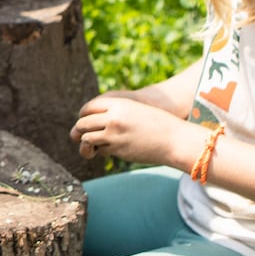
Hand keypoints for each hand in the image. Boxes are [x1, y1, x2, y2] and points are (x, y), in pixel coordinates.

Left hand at [70, 94, 193, 165]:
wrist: (175, 140)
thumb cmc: (156, 123)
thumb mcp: (134, 110)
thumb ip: (113, 112)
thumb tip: (87, 121)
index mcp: (118, 104)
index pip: (88, 108)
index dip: (83, 114)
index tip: (85, 120)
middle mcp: (113, 118)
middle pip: (82, 124)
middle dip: (80, 130)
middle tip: (81, 135)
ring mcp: (115, 135)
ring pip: (87, 139)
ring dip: (86, 144)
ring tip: (91, 146)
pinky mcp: (119, 150)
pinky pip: (101, 150)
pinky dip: (101, 151)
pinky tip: (109, 150)